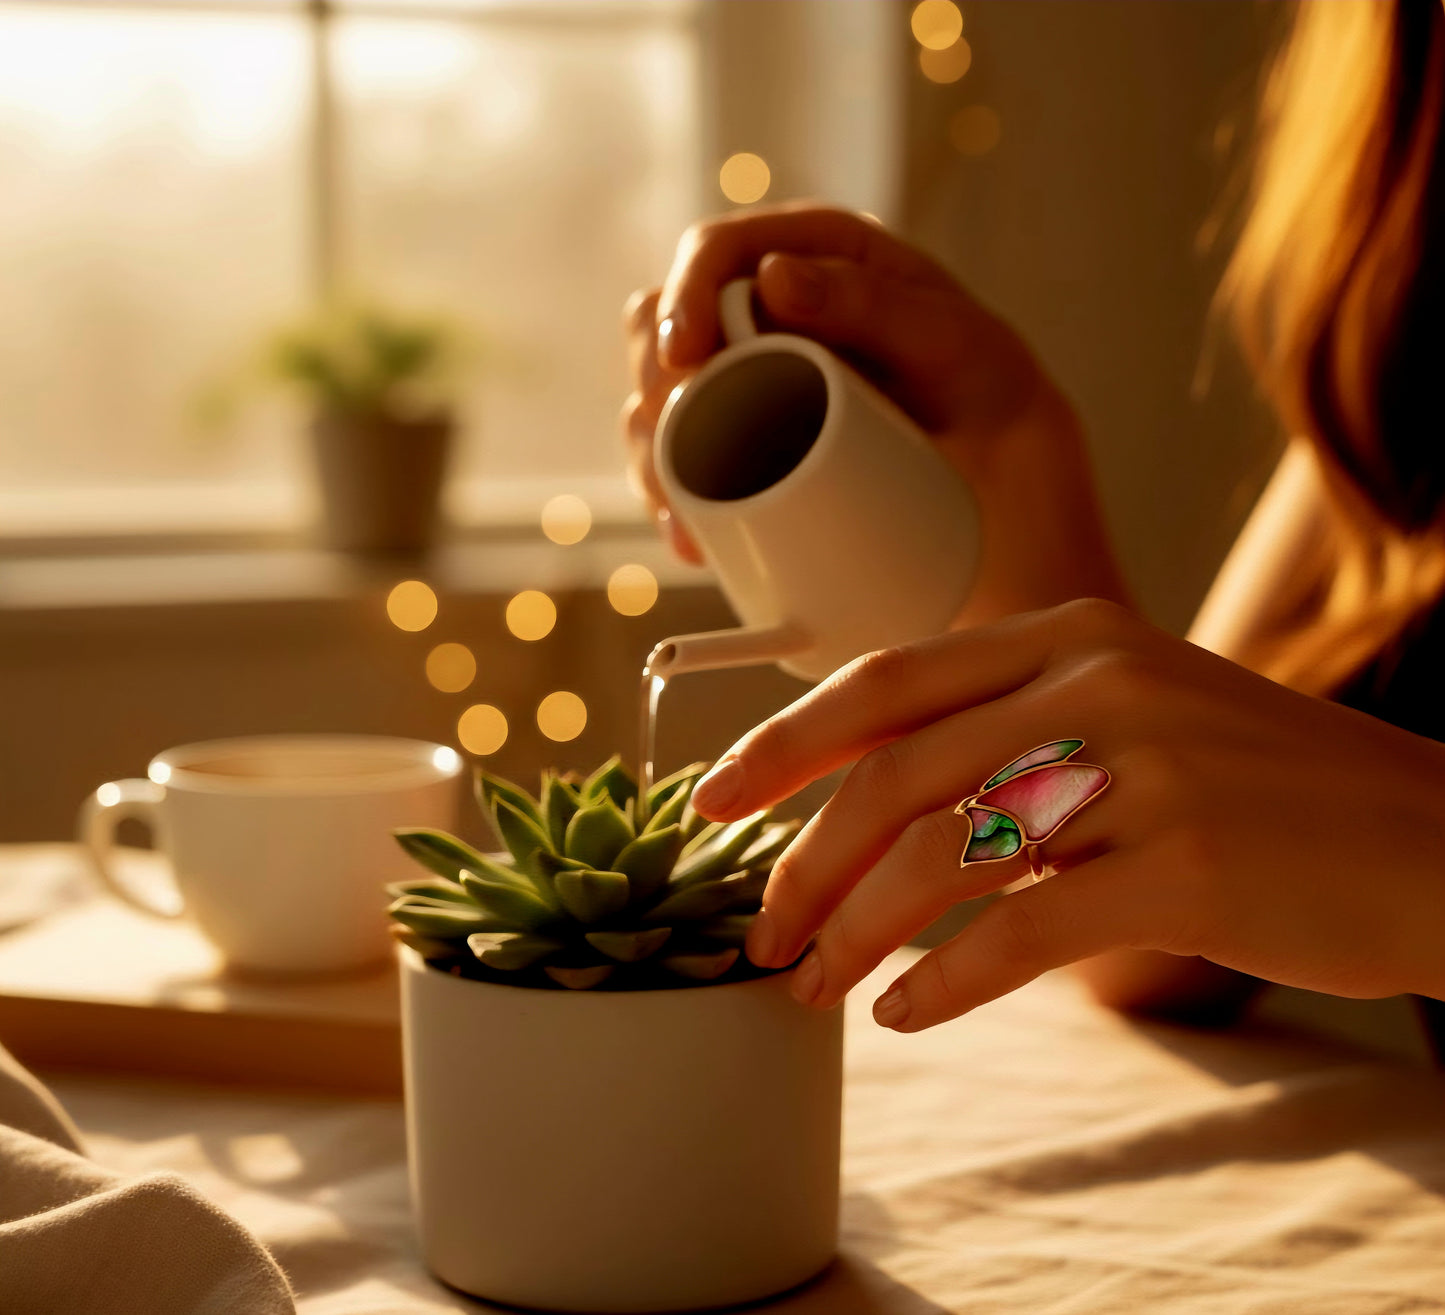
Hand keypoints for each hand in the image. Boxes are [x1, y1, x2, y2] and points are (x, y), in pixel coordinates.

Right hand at [621, 204, 1130, 619]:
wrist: (1014, 502)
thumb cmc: (996, 405)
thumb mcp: (956, 346)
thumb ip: (874, 303)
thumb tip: (772, 276)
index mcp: (817, 262)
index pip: (718, 252)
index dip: (684, 293)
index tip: (685, 355)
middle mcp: (770, 320)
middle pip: (663, 326)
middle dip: (655, 383)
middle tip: (678, 445)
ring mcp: (752, 392)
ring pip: (660, 400)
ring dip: (652, 451)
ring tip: (685, 513)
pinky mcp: (745, 459)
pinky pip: (681, 465)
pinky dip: (673, 500)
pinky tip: (692, 540)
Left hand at [689, 598, 1444, 1030]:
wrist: (1435, 838)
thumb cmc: (1262, 789)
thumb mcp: (1137, 717)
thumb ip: (1014, 735)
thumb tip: (871, 806)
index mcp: (1072, 632)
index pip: (885, 678)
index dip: (784, 740)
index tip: (713, 798)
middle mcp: (1099, 681)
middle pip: (893, 774)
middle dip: (803, 862)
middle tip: (761, 930)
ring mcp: (1146, 768)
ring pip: (942, 853)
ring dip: (854, 931)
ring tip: (814, 987)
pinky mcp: (1188, 866)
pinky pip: (1021, 930)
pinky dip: (944, 980)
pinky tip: (905, 1014)